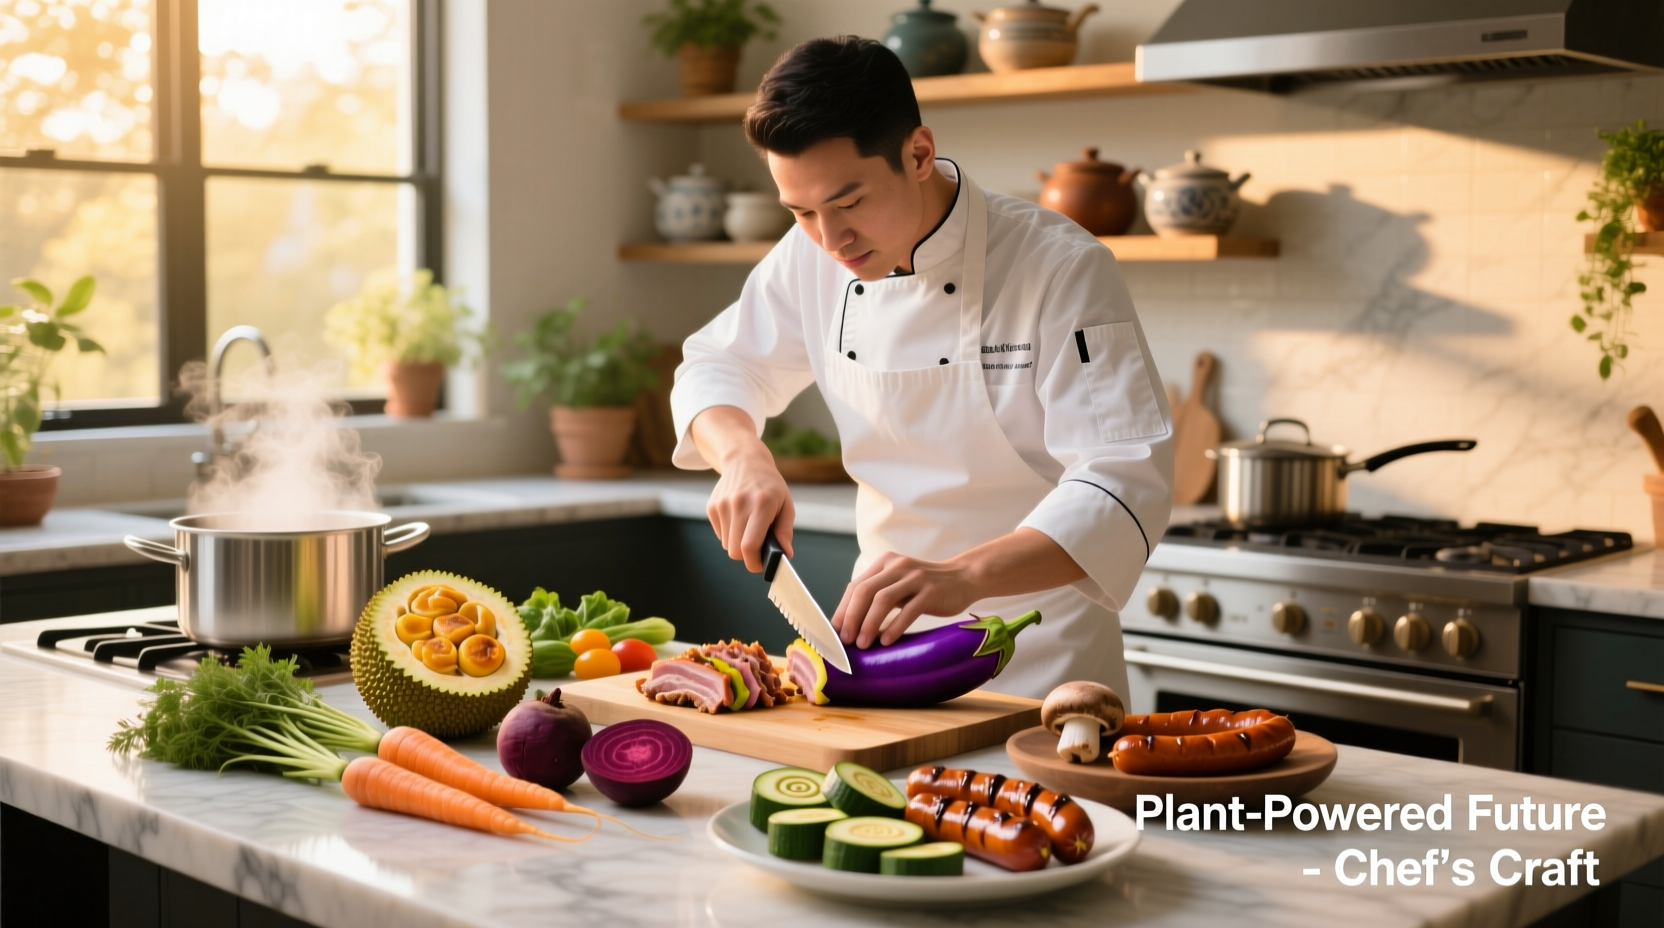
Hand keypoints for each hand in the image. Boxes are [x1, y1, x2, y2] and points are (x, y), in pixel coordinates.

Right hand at [692, 406, 793, 571]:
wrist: (744, 460)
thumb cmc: (770, 485)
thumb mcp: (785, 504)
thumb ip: (785, 531)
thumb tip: (785, 554)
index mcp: (762, 504)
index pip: (749, 545)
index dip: (754, 562)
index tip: (760, 565)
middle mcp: (739, 503)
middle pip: (735, 551)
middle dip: (747, 556)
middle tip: (757, 550)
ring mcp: (722, 504)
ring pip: (727, 545)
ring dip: (738, 543)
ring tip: (749, 527)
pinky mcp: (712, 506)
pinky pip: (720, 534)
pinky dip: (729, 533)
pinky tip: (738, 518)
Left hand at [831, 552, 980, 648]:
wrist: (964, 577)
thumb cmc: (926, 587)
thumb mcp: (899, 583)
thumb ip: (879, 595)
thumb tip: (852, 625)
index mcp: (885, 563)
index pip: (856, 586)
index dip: (843, 609)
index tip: (836, 631)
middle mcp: (897, 566)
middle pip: (865, 591)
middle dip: (852, 617)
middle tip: (847, 640)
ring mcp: (915, 577)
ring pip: (883, 599)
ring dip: (869, 624)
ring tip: (863, 644)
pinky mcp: (932, 591)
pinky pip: (908, 610)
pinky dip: (895, 627)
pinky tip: (887, 642)